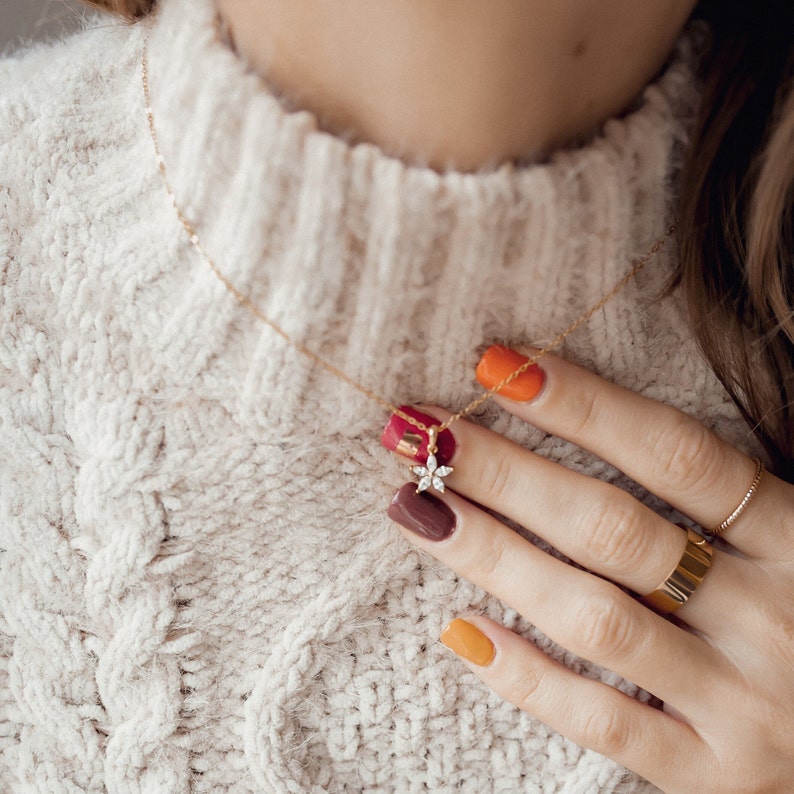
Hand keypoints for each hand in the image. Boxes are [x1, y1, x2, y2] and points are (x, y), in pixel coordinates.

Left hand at [384, 348, 793, 792]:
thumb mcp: (788, 545)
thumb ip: (717, 499)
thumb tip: (578, 417)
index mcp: (793, 540)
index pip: (675, 453)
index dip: (583, 404)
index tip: (498, 367)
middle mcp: (769, 615)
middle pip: (612, 528)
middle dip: (506, 474)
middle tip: (423, 436)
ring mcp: (740, 702)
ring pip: (592, 618)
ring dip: (493, 558)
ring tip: (416, 510)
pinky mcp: (712, 775)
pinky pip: (603, 722)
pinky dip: (528, 677)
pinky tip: (461, 631)